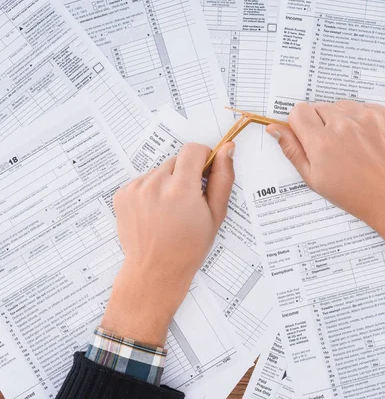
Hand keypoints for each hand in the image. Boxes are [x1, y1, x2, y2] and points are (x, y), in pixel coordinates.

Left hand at [101, 142, 234, 345]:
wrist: (156, 270)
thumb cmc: (189, 246)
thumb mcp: (216, 214)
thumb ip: (223, 178)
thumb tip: (226, 149)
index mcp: (182, 188)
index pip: (193, 149)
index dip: (203, 158)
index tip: (204, 175)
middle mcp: (156, 184)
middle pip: (177, 160)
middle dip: (185, 174)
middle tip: (188, 202)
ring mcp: (136, 189)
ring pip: (160, 171)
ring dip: (167, 183)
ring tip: (170, 211)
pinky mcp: (122, 195)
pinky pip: (143, 181)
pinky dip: (151, 191)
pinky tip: (155, 213)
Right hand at [266, 101, 384, 271]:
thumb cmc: (354, 194)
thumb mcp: (314, 179)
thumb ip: (292, 150)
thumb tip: (275, 129)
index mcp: (322, 142)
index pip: (298, 112)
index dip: (300, 125)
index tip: (308, 137)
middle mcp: (343, 125)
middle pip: (319, 107)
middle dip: (321, 124)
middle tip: (333, 148)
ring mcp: (367, 117)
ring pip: (341, 106)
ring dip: (342, 120)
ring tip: (352, 146)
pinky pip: (364, 107)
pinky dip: (362, 120)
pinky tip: (367, 142)